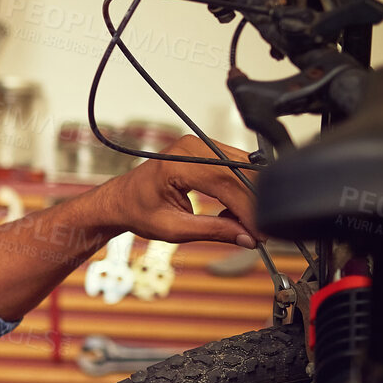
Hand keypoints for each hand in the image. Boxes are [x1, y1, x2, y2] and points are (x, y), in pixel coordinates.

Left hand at [97, 135, 262, 247]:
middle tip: (259, 232)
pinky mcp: (207, 149)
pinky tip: (234, 210)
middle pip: (239, 173)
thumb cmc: (139, 211)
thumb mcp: (174, 228)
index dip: (247, 210)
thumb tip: (247, 237)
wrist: (122, 199)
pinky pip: (236, 167)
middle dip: (253, 204)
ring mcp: (200, 144)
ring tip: (245, 224)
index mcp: (177, 163)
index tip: (260, 233)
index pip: (226, 183)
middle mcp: (191, 147)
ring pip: (243, 168)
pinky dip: (242, 189)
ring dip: (250, 197)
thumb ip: (213, 231)